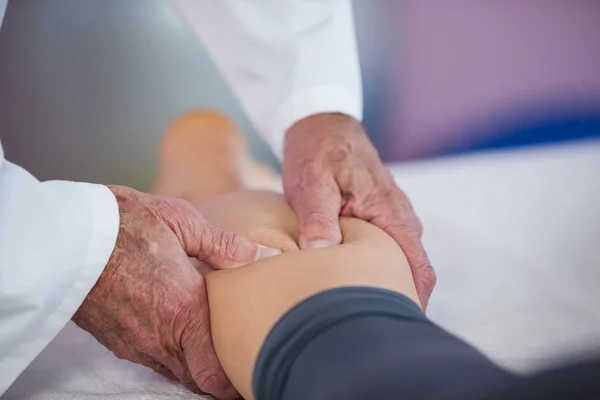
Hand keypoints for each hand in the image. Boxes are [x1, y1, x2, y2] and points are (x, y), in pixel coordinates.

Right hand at [73, 185, 277, 398]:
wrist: (66, 235)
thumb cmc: (125, 224)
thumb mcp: (181, 221)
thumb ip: (222, 244)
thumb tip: (256, 255)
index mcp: (183, 311)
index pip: (214, 376)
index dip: (235, 383)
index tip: (250, 370)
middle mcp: (158, 338)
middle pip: (197, 381)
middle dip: (218, 376)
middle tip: (237, 357)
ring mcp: (133, 343)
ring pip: (173, 371)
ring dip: (193, 364)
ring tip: (209, 342)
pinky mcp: (114, 340)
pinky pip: (150, 359)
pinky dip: (169, 354)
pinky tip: (175, 328)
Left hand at [282, 113, 435, 308]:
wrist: (323, 126)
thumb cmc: (318, 153)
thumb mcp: (312, 182)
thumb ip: (318, 216)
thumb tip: (323, 251)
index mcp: (391, 213)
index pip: (418, 268)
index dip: (412, 300)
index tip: (396, 326)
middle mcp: (401, 218)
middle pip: (413, 271)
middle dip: (398, 298)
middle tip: (370, 325)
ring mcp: (394, 217)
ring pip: (401, 261)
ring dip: (386, 283)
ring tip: (360, 309)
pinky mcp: (382, 217)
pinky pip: (389, 249)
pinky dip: (378, 268)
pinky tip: (354, 280)